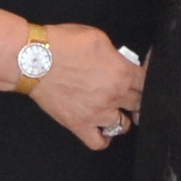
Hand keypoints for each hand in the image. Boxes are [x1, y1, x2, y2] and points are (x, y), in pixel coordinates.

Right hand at [26, 27, 143, 149]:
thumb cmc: (62, 44)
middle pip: (139, 104)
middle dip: (138, 99)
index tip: (143, 81)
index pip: (147, 83)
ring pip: (123, 125)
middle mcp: (113, 96)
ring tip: (118, 111)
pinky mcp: (79, 124)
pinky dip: (103, 139)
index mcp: (121, 73)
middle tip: (133, 96)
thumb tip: (122, 61)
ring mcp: (97, 113)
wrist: (34, 59)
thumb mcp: (98, 38)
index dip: (146, 80)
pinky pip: (98, 142)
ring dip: (123, 118)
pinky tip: (103, 131)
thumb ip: (116, 54)